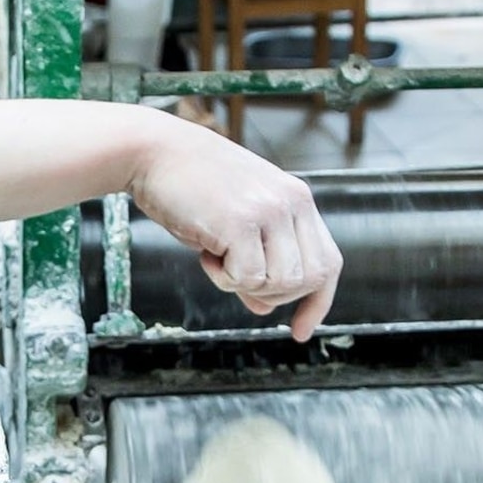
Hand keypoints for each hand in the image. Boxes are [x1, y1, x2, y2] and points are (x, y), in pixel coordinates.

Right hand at [125, 118, 341, 338]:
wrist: (154, 152)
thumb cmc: (190, 186)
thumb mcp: (235, 223)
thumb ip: (259, 260)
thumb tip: (265, 306)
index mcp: (297, 199)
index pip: (328, 261)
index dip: (318, 301)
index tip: (300, 331)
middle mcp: (291, 202)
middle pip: (309, 278)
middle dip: (275, 294)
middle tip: (236, 275)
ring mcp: (268, 210)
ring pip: (281, 282)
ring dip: (245, 284)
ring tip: (218, 256)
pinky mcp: (240, 222)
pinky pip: (248, 278)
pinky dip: (223, 278)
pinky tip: (206, 252)